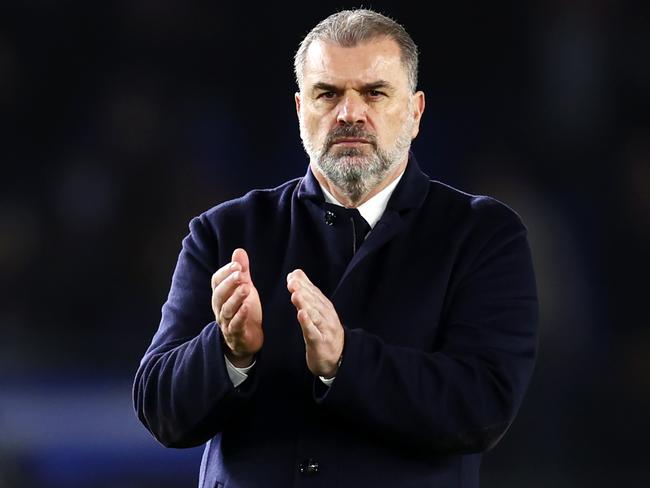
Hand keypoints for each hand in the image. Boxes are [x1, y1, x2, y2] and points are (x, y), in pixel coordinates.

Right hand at [211, 248, 262, 366]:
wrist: (249, 338)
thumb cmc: (245, 310)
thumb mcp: (245, 287)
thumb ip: (242, 271)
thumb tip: (239, 250)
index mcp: (220, 295)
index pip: (216, 281)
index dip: (225, 272)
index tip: (238, 264)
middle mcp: (220, 308)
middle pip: (219, 294)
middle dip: (229, 283)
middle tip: (241, 274)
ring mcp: (226, 322)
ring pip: (227, 309)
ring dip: (236, 298)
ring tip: (247, 288)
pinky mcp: (236, 334)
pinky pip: (235, 325)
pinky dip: (240, 316)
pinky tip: (247, 307)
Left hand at [287, 269, 343, 377]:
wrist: (339, 358)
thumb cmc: (325, 331)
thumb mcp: (318, 311)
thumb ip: (308, 292)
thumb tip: (296, 273)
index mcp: (326, 308)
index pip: (315, 293)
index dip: (304, 284)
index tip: (293, 276)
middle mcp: (327, 317)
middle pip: (314, 302)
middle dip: (303, 291)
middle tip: (292, 282)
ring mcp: (325, 330)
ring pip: (314, 315)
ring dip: (305, 304)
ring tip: (295, 295)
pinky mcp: (320, 343)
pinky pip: (313, 332)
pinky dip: (307, 323)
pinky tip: (301, 315)